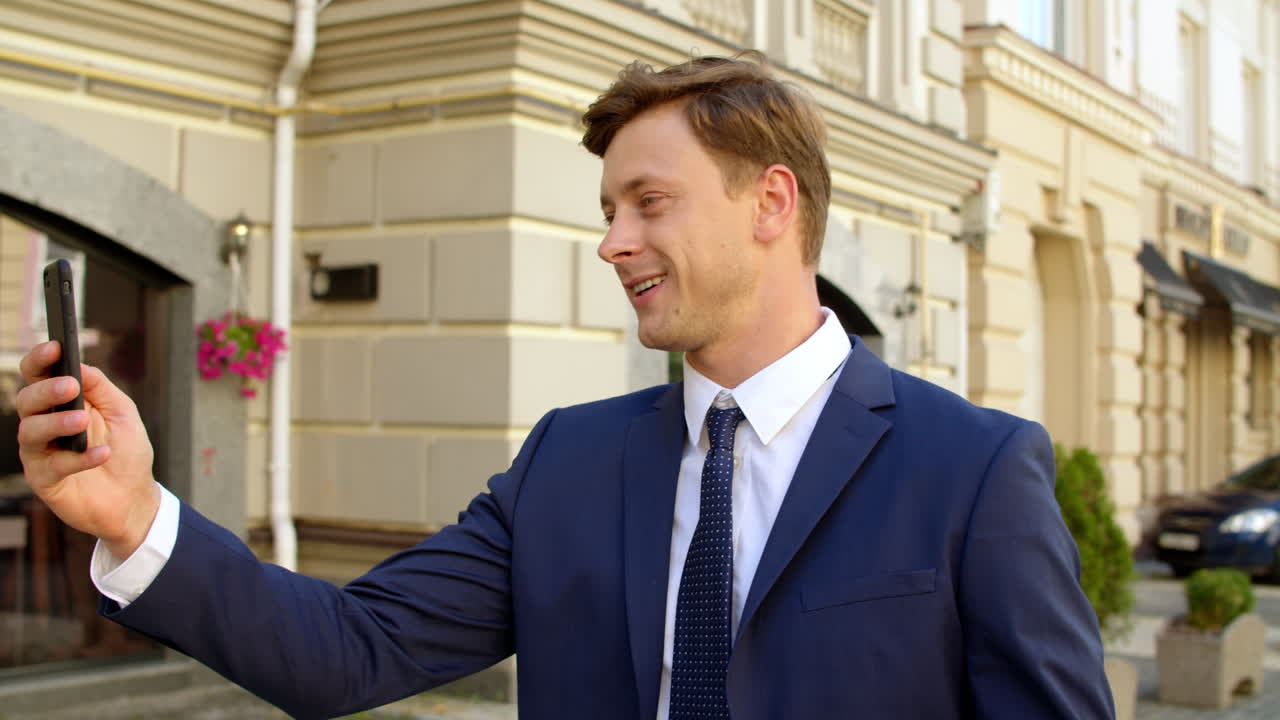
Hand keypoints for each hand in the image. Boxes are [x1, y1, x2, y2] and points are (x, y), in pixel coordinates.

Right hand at [14, 341, 158, 559]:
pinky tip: (101, 453)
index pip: (38, 375)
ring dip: (57, 422)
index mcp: (60, 402)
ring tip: (82, 421)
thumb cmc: (126, 451)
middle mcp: (44, 424)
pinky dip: (79, 458)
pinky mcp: (44, 480)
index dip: (40, 359)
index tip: (55, 348)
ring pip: (30, 431)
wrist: (134, 497)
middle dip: (46, 390)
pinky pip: (53, 465)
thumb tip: (79, 366)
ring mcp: (41, 453)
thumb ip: (100, 387)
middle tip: (70, 387)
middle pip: (26, 400)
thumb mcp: (121, 412)